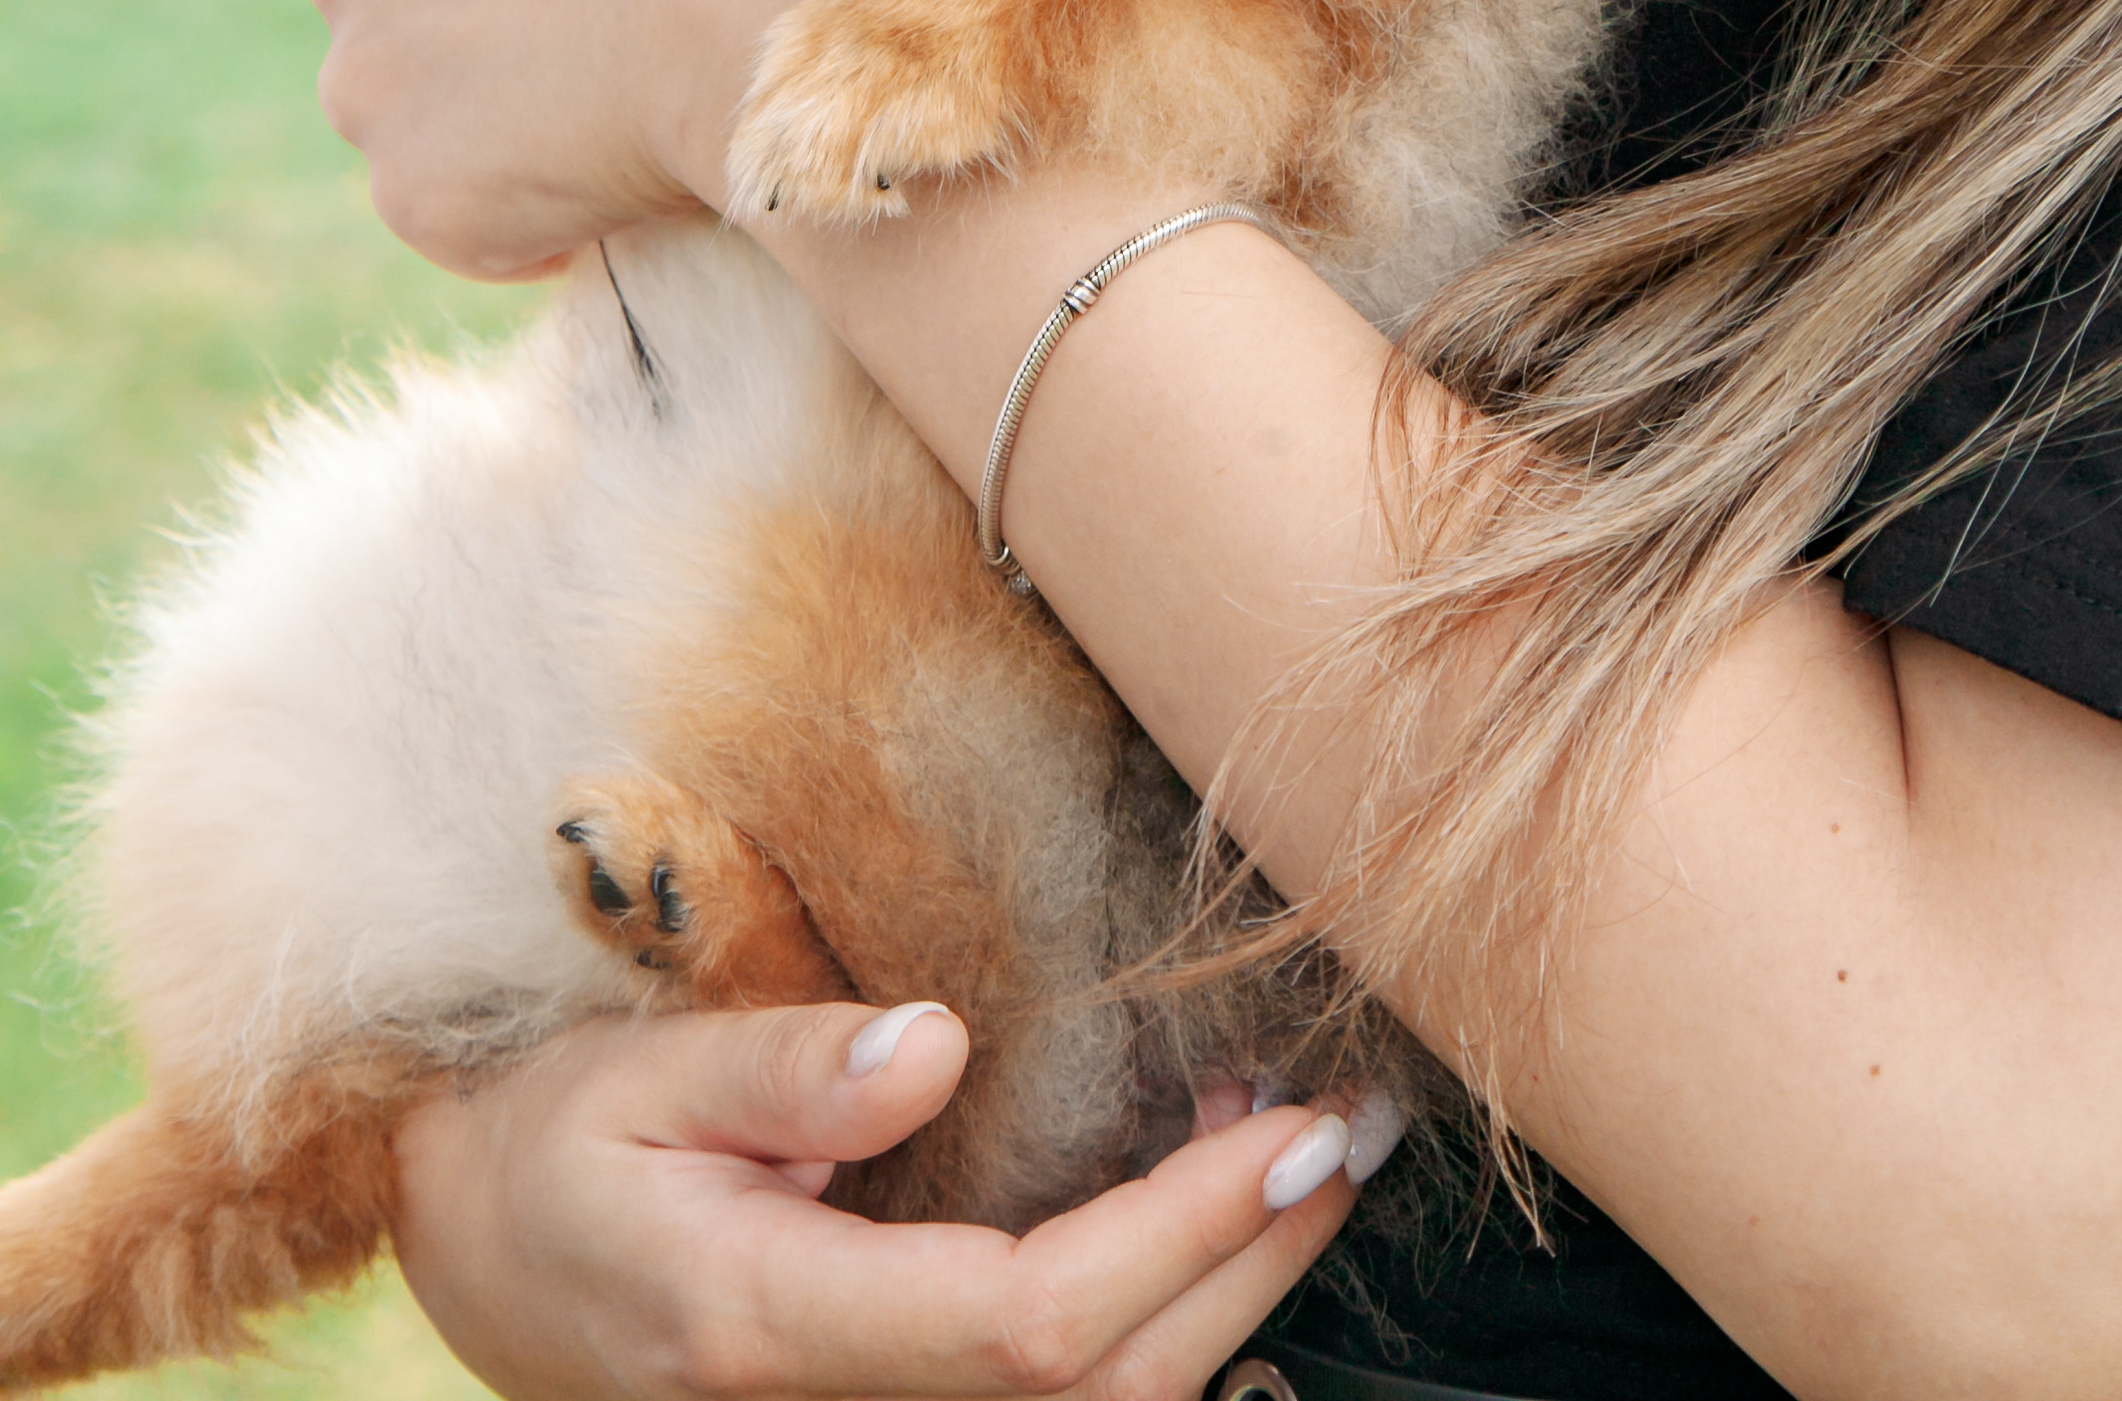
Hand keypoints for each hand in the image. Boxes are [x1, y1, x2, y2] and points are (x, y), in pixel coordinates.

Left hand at [294, 0, 867, 277]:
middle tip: (572, 45)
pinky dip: (526, 217)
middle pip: (371, 21)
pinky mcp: (417, 200)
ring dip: (482, 129)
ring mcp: (366, 90)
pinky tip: (617, 174)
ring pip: (409, 125)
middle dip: (447, 39)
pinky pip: (463, 220)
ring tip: (608, 112)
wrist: (765, 3)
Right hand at [394, 994, 1366, 1400]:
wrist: (482, 1250)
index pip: (1030, 1328)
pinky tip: (1217, 1237)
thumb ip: (784, 1070)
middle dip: (1253, 1264)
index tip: (1289, 1130)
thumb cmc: (550, 1146)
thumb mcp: (637, 1076)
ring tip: (1300, 1149)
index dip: (1183, 1241)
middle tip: (1350, 1124)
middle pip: (1102, 1389)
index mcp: (775, 1325)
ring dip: (1227, 1292)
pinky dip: (1165, 1331)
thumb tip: (936, 1044)